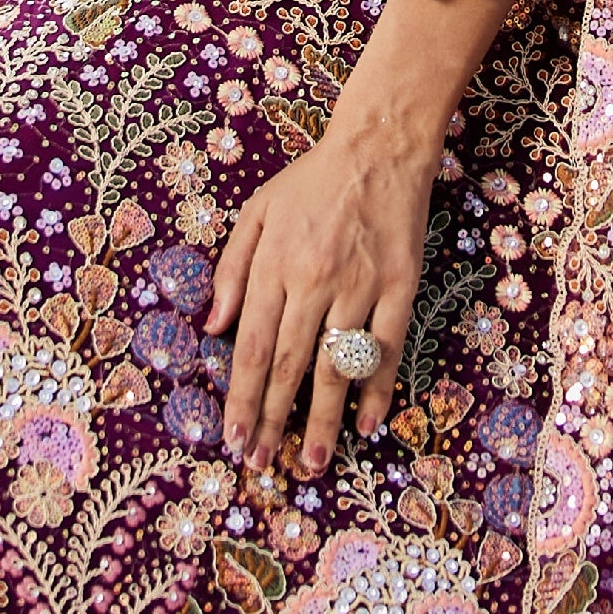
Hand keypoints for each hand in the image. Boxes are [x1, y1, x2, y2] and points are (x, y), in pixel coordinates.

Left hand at [207, 118, 434, 475]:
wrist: (379, 147)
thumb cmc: (312, 182)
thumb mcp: (257, 211)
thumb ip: (231, 269)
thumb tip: (211, 327)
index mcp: (275, 263)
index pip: (253, 347)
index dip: (242, 399)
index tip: (232, 440)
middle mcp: (314, 280)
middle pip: (289, 365)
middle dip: (272, 421)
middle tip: (261, 466)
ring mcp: (361, 285)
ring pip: (336, 365)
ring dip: (322, 420)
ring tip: (310, 463)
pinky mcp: (400, 286)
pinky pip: (387, 348)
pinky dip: (378, 387)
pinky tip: (367, 421)